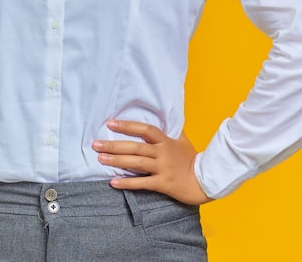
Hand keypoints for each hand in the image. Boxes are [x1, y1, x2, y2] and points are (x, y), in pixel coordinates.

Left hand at [93, 119, 211, 205]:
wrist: (205, 181)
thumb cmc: (192, 160)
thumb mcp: (183, 141)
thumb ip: (171, 131)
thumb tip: (164, 118)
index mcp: (166, 141)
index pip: (145, 129)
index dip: (128, 125)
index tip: (111, 123)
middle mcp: (162, 153)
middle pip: (135, 146)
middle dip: (114, 144)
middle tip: (96, 143)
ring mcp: (162, 168)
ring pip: (136, 163)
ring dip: (117, 160)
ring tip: (100, 158)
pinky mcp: (162, 184)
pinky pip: (142, 183)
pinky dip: (127, 183)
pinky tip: (113, 182)